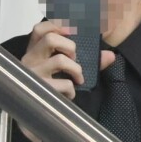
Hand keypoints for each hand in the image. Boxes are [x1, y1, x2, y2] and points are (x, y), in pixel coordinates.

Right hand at [19, 21, 114, 141]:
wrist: (37, 116)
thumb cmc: (52, 88)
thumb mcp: (67, 72)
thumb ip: (89, 61)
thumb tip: (110, 56)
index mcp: (35, 52)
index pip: (39, 29)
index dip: (56, 25)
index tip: (72, 30)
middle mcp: (29, 60)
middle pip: (50, 38)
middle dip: (70, 46)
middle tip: (76, 58)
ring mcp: (32, 75)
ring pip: (60, 59)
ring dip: (76, 69)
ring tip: (78, 79)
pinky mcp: (39, 90)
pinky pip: (64, 84)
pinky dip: (72, 90)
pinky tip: (69, 95)